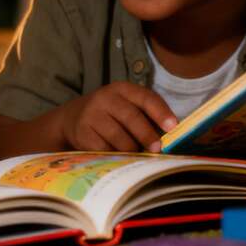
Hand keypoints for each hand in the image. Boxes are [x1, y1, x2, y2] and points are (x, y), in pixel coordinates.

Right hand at [60, 82, 177, 151]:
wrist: (73, 117)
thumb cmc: (111, 114)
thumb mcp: (127, 105)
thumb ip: (147, 115)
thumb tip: (172, 136)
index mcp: (122, 89)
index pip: (145, 98)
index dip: (161, 112)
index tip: (173, 127)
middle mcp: (104, 98)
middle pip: (131, 117)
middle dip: (148, 135)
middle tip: (158, 149)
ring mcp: (91, 115)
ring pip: (118, 137)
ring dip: (132, 149)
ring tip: (137, 154)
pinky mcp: (82, 133)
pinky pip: (104, 149)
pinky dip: (115, 155)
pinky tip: (119, 156)